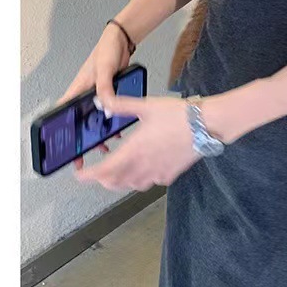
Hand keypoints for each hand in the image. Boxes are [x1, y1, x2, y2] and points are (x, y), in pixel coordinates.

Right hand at [58, 24, 130, 167]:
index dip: (59, 130)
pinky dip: (110, 124)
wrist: (122, 41)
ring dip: (96, 133)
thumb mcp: (105, 69)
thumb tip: (105, 106)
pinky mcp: (108, 94)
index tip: (60, 145)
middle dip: (79, 139)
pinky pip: (107, 113)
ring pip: (93, 119)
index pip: (62, 112)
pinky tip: (116, 132)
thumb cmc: (106, 50)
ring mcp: (96, 95)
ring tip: (101, 148)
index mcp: (77, 89)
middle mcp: (85, 94)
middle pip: (78, 121)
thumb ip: (105, 88)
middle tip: (80, 155)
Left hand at [74, 95, 199, 190]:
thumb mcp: (146, 105)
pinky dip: (143, 179)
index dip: (88, 176)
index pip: (103, 171)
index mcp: (133, 150)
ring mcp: (157, 173)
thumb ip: (121, 105)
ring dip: (121, 181)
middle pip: (115, 183)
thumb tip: (103, 102)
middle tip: (98, 172)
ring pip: (132, 185)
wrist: (206, 125)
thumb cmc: (179, 115)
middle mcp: (143, 166)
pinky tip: (146, 168)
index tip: (81, 174)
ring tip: (119, 171)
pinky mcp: (170, 174)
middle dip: (103, 180)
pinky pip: (151, 182)